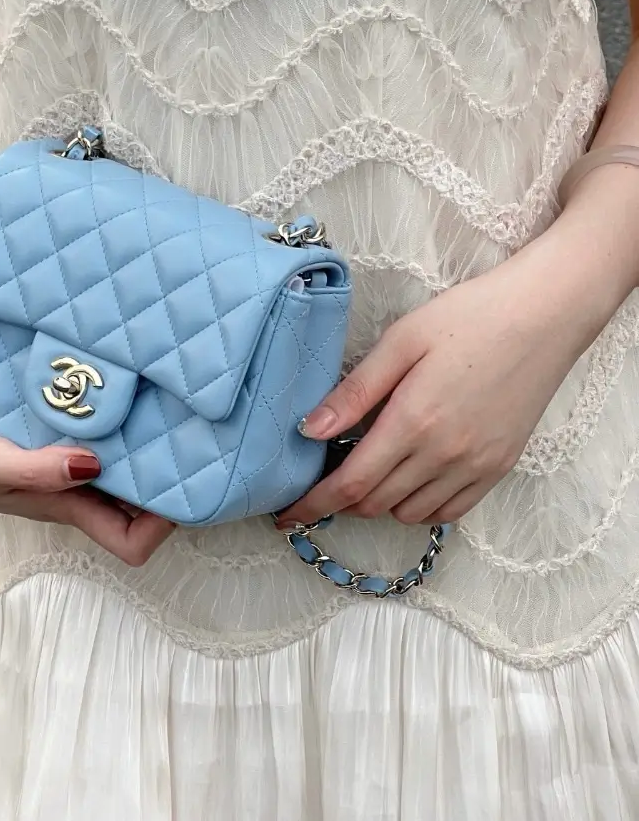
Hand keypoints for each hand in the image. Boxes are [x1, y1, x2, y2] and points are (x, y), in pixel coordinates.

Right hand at [0, 396, 174, 566]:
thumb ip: (37, 469)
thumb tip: (92, 466)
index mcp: (69, 508)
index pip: (131, 543)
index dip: (164, 524)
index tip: (179, 485)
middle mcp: (78, 490)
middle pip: (143, 503)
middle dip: (170, 477)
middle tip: (185, 433)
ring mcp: (70, 463)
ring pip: (127, 466)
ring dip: (146, 444)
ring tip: (162, 405)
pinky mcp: (59, 435)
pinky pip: (103, 434)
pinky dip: (117, 419)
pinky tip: (119, 387)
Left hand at [273, 226, 616, 528]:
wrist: (544, 317)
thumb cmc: (467, 318)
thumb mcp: (400, 342)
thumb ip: (354, 391)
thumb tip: (308, 430)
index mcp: (412, 422)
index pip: (349, 485)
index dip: (312, 504)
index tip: (285, 514)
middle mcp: (444, 455)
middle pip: (374, 503)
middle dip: (340, 499)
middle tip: (323, 477)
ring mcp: (475, 467)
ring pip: (409, 512)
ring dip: (377, 501)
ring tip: (366, 468)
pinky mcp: (498, 468)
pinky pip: (449, 512)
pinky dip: (418, 506)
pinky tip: (408, 477)